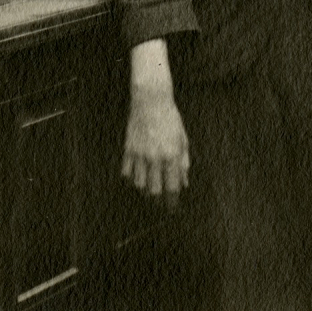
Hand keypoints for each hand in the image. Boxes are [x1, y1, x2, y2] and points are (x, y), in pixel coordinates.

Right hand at [122, 86, 189, 205]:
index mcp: (172, 155)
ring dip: (145, 191)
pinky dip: (131, 179)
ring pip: (139, 184)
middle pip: (154, 190)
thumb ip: (183, 161)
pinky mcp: (128, 150)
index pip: (172, 187)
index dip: (173, 201)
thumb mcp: (182, 139)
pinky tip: (136, 178)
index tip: (173, 209)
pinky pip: (126, 173)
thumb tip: (184, 182)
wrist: (151, 101)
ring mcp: (140, 155)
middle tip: (161, 204)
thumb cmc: (170, 119)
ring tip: (149, 190)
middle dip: (159, 201)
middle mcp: (155, 158)